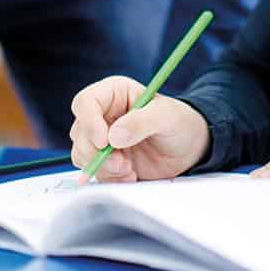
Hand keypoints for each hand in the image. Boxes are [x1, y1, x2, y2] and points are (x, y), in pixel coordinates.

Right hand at [69, 76, 209, 182]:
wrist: (190, 149)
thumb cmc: (180, 123)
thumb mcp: (167, 116)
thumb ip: (142, 122)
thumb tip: (114, 136)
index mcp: (114, 93)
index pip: (86, 102)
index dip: (89, 122)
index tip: (104, 141)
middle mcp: (103, 114)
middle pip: (79, 132)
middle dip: (96, 152)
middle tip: (122, 163)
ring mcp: (102, 139)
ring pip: (82, 153)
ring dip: (103, 167)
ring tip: (129, 170)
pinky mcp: (106, 160)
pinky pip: (94, 171)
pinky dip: (109, 177)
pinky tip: (130, 176)